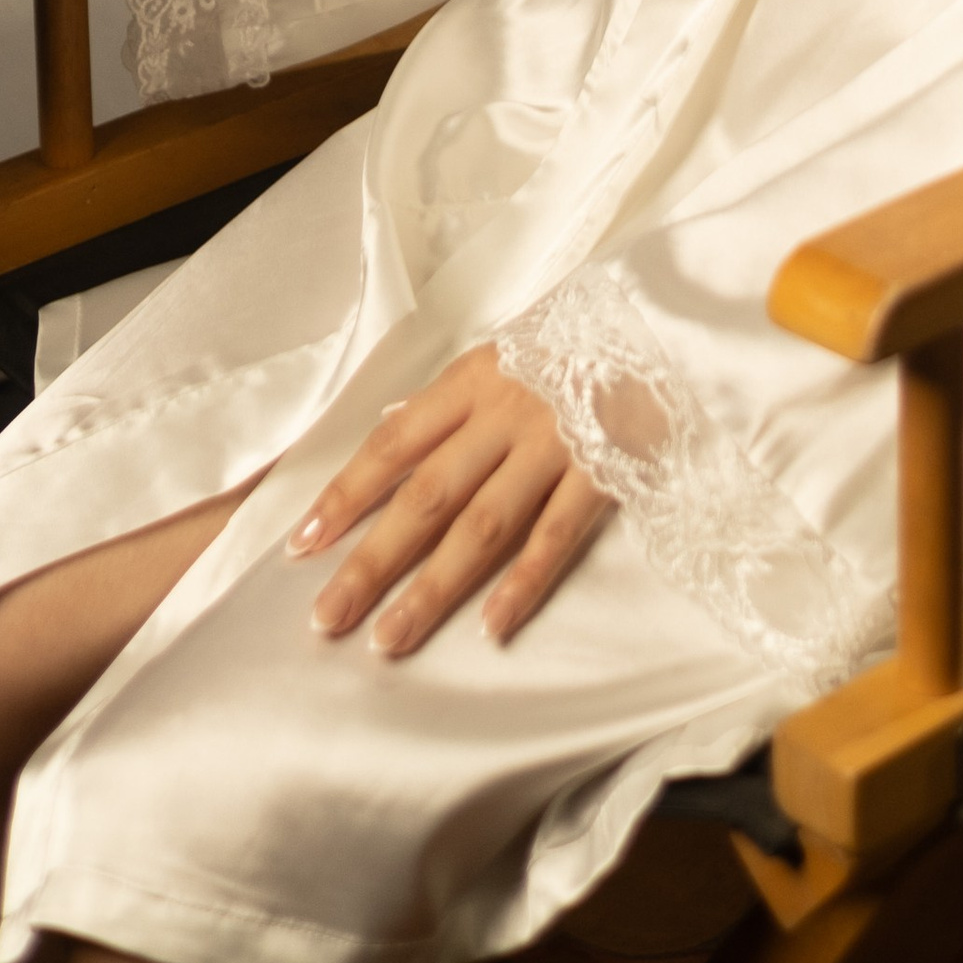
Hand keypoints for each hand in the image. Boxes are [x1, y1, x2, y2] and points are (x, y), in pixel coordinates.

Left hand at [288, 346, 611, 653]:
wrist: (660, 323)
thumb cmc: (569, 346)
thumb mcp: (498, 357)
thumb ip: (446, 401)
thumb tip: (387, 428)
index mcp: (470, 382)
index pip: (394, 443)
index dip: (346, 494)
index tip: (303, 546)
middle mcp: (503, 414)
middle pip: (427, 495)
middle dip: (372, 559)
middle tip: (327, 617)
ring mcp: (552, 445)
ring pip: (482, 525)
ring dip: (432, 587)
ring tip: (389, 638)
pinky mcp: (602, 472)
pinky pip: (556, 535)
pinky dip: (523, 583)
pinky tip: (491, 627)